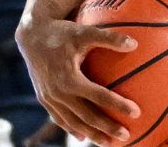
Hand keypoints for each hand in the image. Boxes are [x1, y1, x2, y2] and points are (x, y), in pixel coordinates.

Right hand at [15, 14, 140, 145]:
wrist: (32, 35)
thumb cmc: (62, 32)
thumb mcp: (85, 31)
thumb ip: (109, 38)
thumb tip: (135, 44)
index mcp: (69, 78)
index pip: (98, 96)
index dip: (117, 105)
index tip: (136, 112)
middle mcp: (58, 92)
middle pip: (86, 116)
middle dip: (106, 128)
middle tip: (126, 136)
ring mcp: (49, 98)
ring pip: (72, 122)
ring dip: (90, 134)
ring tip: (108, 143)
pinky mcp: (44, 98)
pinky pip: (59, 118)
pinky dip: (70, 128)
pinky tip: (82, 136)